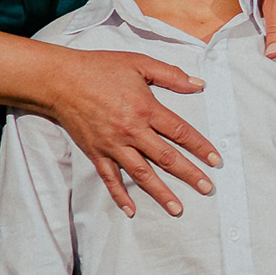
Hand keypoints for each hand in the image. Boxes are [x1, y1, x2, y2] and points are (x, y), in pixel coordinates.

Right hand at [50, 48, 216, 215]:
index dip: (200, 147)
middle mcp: (131, 131)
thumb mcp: (139, 63)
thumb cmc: (100, 68)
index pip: (180, 132)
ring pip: (141, 174)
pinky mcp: (95, 153)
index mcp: (145, 109)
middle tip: (207, 189)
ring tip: (177, 209)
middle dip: (189, 175)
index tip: (216, 161)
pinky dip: (119, 195)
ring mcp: (112, 145)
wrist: (59, 80)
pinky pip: (109, 178)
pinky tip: (131, 210)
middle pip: (166, 158)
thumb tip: (199, 84)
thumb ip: (170, 75)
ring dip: (160, 193)